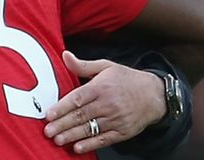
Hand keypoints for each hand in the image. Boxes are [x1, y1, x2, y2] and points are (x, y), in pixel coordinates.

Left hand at [44, 51, 165, 153]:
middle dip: (62, 124)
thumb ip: (83, 65)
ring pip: (90, 129)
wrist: (155, 95)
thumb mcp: (106, 66)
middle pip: (81, 116)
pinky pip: (104, 139)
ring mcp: (116, 119)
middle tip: (47, 131)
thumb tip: (64, 55)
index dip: (62, 107)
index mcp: (101, 87)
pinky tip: (78, 147)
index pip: (78, 98)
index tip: (49, 114)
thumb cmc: (126, 79)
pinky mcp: (123, 132)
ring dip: (72, 135)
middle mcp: (108, 104)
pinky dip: (90, 144)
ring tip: (58, 139)